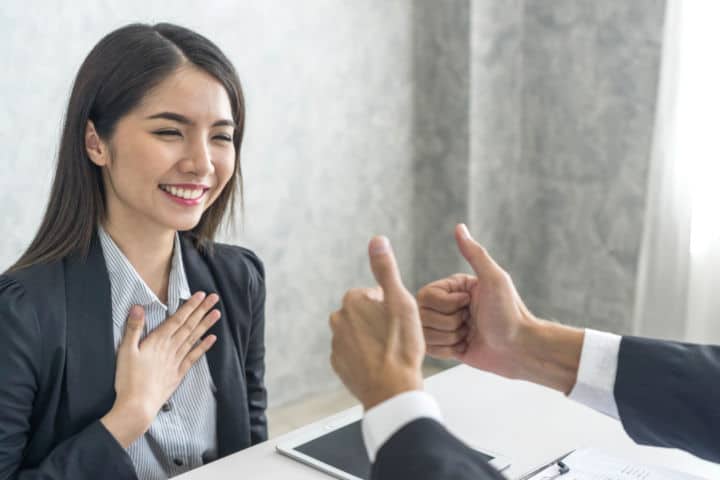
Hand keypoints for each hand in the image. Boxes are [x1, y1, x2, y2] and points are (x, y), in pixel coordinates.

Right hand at [101, 291, 219, 446]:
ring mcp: (176, 361)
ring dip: (206, 325)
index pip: (177, 319)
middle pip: (189, 326)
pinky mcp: (178, 373)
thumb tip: (137, 307)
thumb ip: (133, 328)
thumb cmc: (128, 379)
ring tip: (217, 313)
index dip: (189, 306)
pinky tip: (212, 339)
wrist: (138, 406)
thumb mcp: (125, 351)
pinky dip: (203, 347)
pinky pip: (194, 357)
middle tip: (214, 298)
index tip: (200, 295)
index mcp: (158, 341)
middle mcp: (171, 348)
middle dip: (202, 310)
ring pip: (194, 338)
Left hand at [330, 236, 423, 409]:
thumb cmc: (401, 346)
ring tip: (390, 352)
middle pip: (365, 313)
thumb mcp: (400, 301)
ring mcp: (336, 343)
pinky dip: (366, 357)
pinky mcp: (338, 364)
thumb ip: (386, 269)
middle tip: (397, 337)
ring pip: (360, 333)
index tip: (399, 321)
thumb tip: (377, 239)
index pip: (375, 295)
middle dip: (379, 321)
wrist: (392, 391)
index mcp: (352, 301)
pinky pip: (354, 354)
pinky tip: (381, 364)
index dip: (391, 306)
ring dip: (373, 339)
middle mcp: (338, 319)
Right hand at [418, 224, 582, 391]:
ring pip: (424, 333)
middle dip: (448, 322)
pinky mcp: (447, 346)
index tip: (468, 305)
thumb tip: (459, 227)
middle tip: (471, 322)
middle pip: (422, 314)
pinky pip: (430, 349)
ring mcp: (446, 326)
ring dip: (449, 337)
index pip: (425, 295)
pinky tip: (465, 347)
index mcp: (454, 288)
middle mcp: (447, 306)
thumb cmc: (510, 312)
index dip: (446, 304)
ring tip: (470, 335)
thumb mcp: (493, 279)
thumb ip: (475, 254)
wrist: (520, 349)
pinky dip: (448, 349)